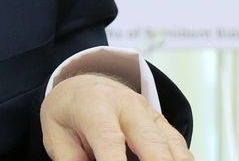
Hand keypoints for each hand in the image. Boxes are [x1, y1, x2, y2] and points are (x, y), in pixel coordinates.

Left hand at [42, 73, 191, 160]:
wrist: (82, 85)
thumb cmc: (69, 111)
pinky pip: (178, 146)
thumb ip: (70, 159)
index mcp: (95, 106)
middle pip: (151, 144)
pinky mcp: (161, 123)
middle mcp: (127, 106)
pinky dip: (181, 160)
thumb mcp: (56, 134)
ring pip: (171, 146)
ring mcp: (148, 113)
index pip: (110, 141)